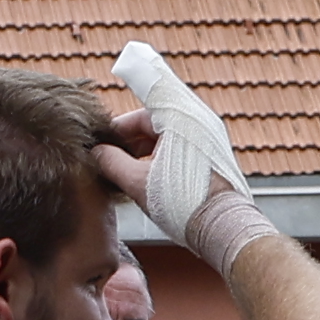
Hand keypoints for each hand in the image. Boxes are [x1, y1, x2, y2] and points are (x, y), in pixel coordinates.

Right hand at [105, 42, 246, 247]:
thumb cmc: (184, 205)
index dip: (120, 99)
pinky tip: (142, 176)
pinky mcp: (210, 154)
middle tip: (105, 155)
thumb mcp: (137, 183)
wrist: (224, 230)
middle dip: (126, 137)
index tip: (101, 116)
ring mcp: (206, 136)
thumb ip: (111, 163)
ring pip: (164, 132)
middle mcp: (198, 119)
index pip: (146, 90)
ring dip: (140, 148)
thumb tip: (96, 153)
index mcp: (180, 116)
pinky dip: (157, 155)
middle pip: (152, 117)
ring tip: (120, 171)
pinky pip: (176, 144)